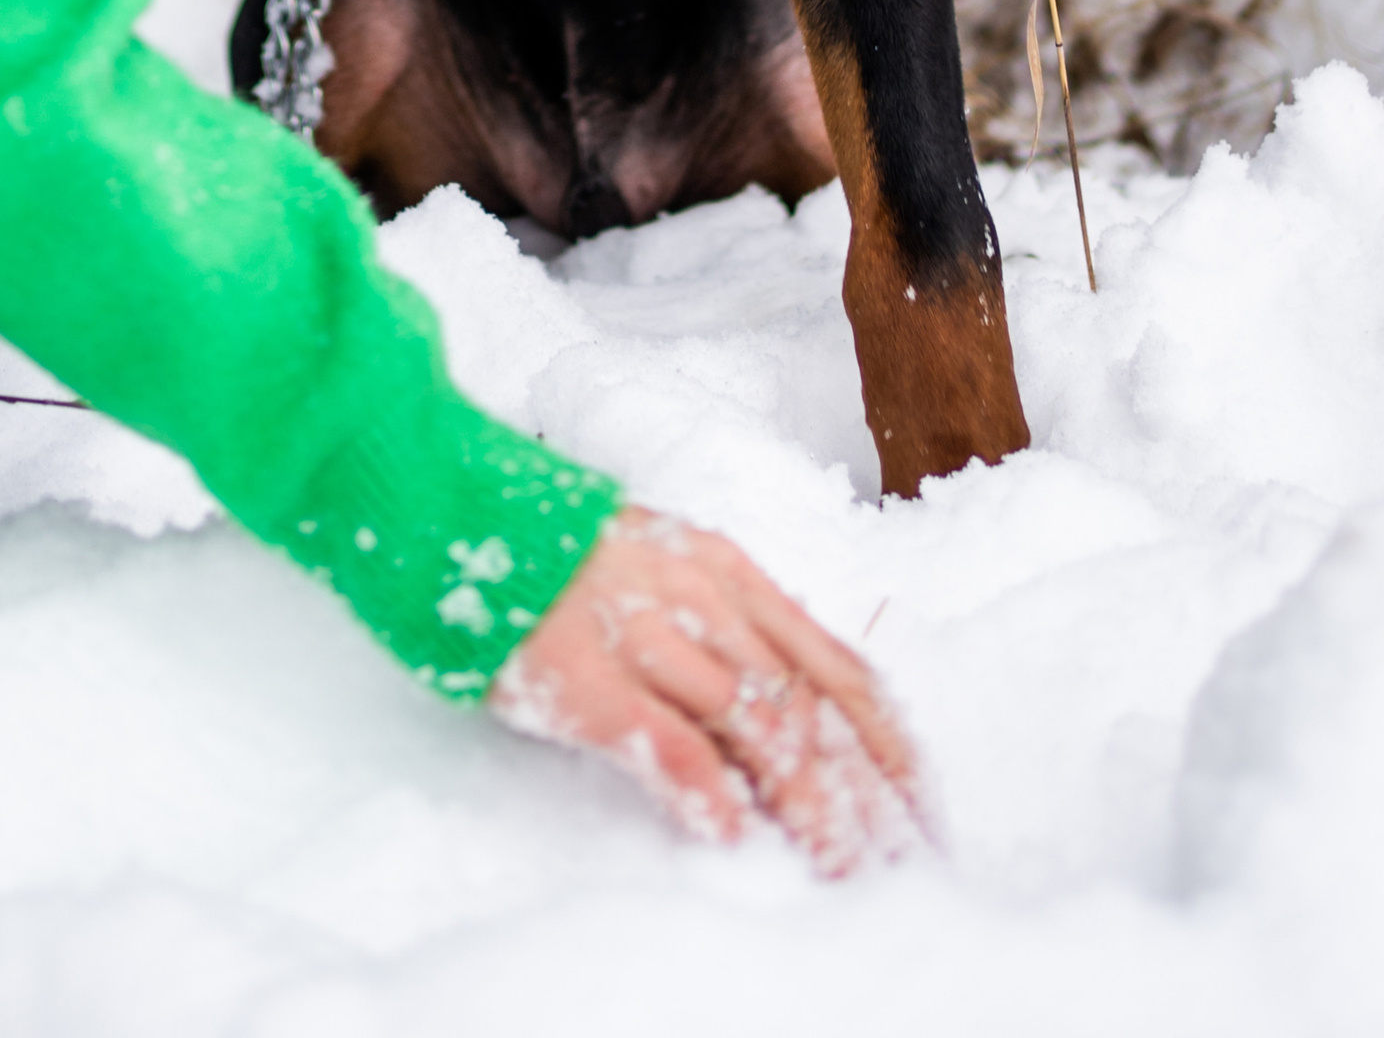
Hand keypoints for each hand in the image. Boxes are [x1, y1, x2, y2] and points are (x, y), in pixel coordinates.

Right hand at [489, 508, 926, 877]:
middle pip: (812, 708)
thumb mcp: (669, 570)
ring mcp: (648, 634)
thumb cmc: (568, 557)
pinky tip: (733, 837)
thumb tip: (797, 712)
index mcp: (732, 572)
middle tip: (900, 861)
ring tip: (841, 869)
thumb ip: (730, 628)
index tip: (923, 806)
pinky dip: (707, 792)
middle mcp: (705, 598)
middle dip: (866, 793)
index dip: (890, 742)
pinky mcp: (589, 676)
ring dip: (808, 807)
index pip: (839, 666)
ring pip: (759, 728)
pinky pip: (665, 741)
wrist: (461, 514)